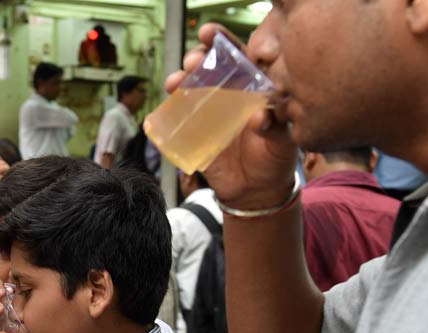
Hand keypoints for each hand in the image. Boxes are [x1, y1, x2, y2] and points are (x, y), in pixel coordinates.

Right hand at [0, 153, 8, 203]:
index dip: (0, 159)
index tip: (1, 164)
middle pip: (1, 161)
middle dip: (4, 167)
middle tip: (4, 174)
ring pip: (5, 167)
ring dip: (6, 173)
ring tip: (4, 179)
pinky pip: (4, 175)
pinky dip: (4, 180)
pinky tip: (1, 184)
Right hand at [165, 23, 297, 207]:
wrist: (255, 191)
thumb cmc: (274, 159)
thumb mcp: (282, 142)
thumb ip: (275, 126)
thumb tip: (261, 116)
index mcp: (250, 88)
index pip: (235, 56)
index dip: (221, 41)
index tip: (208, 33)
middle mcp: (226, 96)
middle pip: (207, 68)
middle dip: (196, 58)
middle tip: (193, 61)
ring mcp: (207, 115)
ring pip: (188, 90)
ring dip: (179, 81)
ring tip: (175, 83)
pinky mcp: (192, 136)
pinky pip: (174, 122)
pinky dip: (163, 117)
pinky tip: (156, 116)